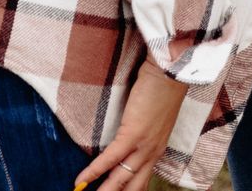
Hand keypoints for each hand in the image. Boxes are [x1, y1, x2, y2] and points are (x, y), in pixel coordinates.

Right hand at [75, 58, 189, 190]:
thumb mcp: (155, 121)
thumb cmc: (161, 90)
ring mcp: (143, 145)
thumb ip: (142, 135)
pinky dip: (94, 170)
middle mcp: (152, 153)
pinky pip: (110, 158)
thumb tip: (126, 140)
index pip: (141, 182)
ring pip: (121, 178)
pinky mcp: (133, 134)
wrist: (170, 73)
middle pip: (132, 186)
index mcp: (156, 150)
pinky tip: (81, 179)